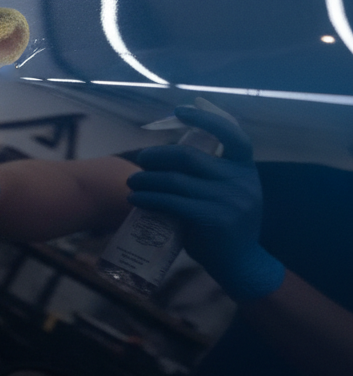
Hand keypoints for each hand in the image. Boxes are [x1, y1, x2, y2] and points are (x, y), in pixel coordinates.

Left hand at [128, 105, 284, 300]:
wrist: (241, 264)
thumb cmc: (225, 222)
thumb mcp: (227, 191)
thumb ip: (209, 172)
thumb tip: (168, 152)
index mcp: (245, 168)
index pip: (231, 134)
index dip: (205, 119)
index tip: (180, 111)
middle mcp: (240, 180)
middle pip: (188, 156)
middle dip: (157, 156)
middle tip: (141, 160)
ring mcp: (228, 200)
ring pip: (175, 180)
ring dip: (146, 179)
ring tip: (132, 182)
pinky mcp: (212, 219)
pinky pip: (171, 202)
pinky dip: (148, 198)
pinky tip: (135, 199)